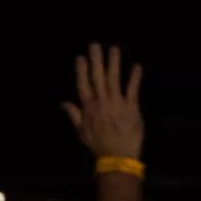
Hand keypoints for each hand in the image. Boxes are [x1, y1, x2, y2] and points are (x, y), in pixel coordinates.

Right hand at [61, 42, 144, 161]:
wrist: (117, 155)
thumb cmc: (99, 144)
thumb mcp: (81, 131)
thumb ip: (73, 115)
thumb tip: (63, 103)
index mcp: (89, 107)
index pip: (83, 85)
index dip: (81, 70)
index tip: (80, 57)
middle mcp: (101, 101)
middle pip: (97, 77)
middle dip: (96, 60)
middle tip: (95, 45)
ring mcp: (116, 103)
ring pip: (114, 79)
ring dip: (114, 63)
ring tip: (114, 48)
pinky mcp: (131, 106)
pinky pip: (132, 89)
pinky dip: (135, 77)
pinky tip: (136, 66)